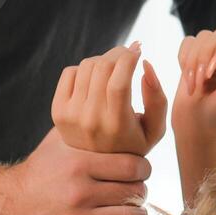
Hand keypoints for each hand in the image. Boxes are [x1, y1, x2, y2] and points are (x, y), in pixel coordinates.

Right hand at [1, 128, 150, 214]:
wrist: (7, 203)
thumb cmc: (40, 169)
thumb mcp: (60, 141)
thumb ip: (88, 128)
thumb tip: (123, 113)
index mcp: (79, 164)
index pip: (132, 166)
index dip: (143, 169)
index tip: (141, 171)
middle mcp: (79, 191)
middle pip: (134, 193)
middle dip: (140, 193)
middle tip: (137, 193)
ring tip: (135, 214)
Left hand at [52, 41, 167, 155]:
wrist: (94, 165)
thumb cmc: (131, 143)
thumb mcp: (154, 129)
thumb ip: (158, 99)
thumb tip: (146, 65)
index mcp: (117, 125)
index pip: (119, 82)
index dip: (129, 58)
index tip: (138, 49)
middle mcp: (91, 120)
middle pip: (102, 68)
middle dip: (118, 53)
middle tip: (127, 55)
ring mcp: (71, 115)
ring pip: (86, 66)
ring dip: (103, 60)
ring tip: (112, 69)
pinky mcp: (57, 110)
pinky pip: (69, 72)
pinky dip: (84, 69)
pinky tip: (94, 80)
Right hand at [172, 17, 215, 141]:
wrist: (196, 130)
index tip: (213, 71)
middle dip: (205, 56)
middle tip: (201, 81)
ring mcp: (215, 57)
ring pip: (203, 37)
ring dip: (193, 61)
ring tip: (193, 85)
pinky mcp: (196, 59)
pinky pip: (188, 42)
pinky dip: (184, 59)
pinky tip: (187, 79)